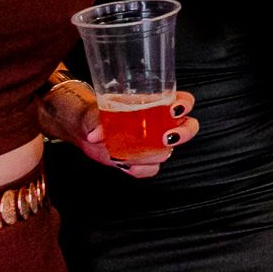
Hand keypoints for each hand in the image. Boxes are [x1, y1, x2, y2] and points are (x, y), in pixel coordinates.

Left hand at [40, 81, 199, 177]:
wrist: (84, 131)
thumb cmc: (94, 113)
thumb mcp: (93, 112)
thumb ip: (95, 120)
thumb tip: (95, 134)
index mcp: (156, 103)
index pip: (184, 101)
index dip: (185, 105)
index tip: (173, 109)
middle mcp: (160, 123)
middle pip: (188, 127)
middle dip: (183, 133)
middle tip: (166, 137)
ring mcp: (154, 143)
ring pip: (169, 151)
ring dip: (153, 155)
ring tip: (131, 156)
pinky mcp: (144, 160)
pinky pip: (151, 169)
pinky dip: (140, 169)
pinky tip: (126, 166)